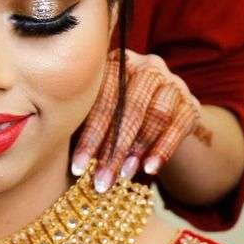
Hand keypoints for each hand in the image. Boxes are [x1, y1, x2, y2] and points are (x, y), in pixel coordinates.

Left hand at [70, 49, 200, 190]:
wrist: (157, 115)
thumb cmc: (112, 116)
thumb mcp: (97, 112)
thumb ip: (82, 122)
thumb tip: (53, 149)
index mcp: (116, 62)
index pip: (104, 98)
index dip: (90, 135)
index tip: (78, 167)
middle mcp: (147, 66)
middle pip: (131, 107)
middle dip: (114, 148)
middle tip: (100, 181)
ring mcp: (172, 83)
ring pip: (156, 115)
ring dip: (138, 149)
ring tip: (122, 176)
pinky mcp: (191, 103)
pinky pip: (178, 126)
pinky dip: (164, 149)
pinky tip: (150, 169)